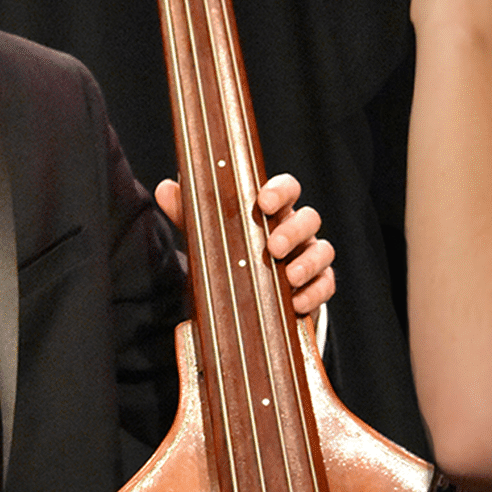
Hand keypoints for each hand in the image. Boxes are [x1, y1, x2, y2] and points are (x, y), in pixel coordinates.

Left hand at [155, 173, 335, 316]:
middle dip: (293, 231)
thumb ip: (189, 212)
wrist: (244, 297)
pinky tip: (296, 304)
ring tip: (288, 278)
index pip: (287, 188)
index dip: (279, 191)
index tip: (263, 202)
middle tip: (273, 247)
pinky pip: (326, 285)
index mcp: (273, 210)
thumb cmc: (231, 252)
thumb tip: (166, 188)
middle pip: (310, 218)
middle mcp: (296, 230)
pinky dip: (314, 294)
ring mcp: (309, 256)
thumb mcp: (208, 233)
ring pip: (323, 251)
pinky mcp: (316, 286)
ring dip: (308, 263)